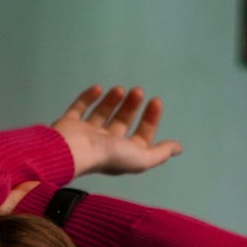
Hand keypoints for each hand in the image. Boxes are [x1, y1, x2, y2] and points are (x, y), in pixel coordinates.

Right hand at [50, 84, 182, 178]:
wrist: (72, 150)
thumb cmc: (107, 155)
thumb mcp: (141, 158)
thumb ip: (160, 153)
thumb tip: (178, 148)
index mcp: (121, 154)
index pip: (140, 137)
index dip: (150, 120)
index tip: (156, 101)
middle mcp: (103, 145)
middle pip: (121, 123)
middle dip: (132, 107)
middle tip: (138, 91)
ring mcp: (85, 134)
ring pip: (101, 115)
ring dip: (112, 101)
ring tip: (121, 89)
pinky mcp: (68, 124)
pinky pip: (78, 109)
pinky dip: (87, 98)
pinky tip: (97, 88)